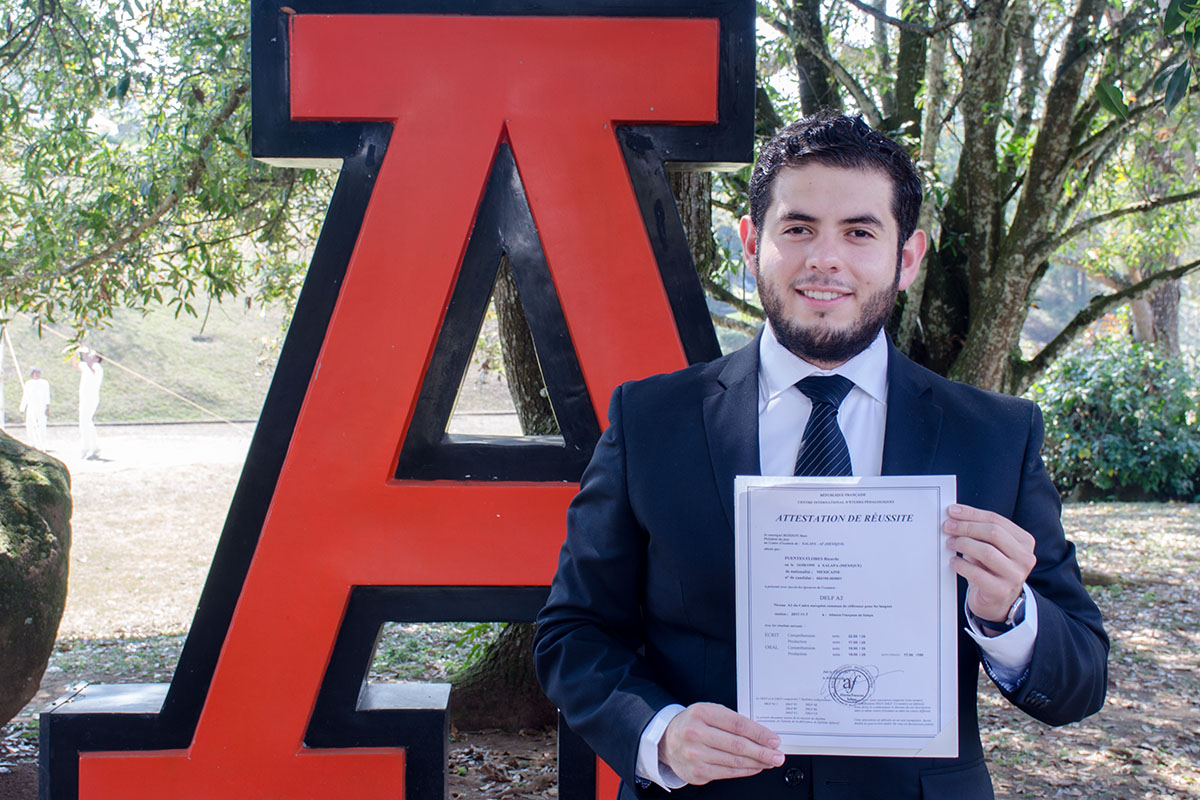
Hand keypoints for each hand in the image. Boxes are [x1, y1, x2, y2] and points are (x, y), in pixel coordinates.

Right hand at [658, 702, 783, 784]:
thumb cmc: (692, 724)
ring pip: (734, 761)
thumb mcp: (708, 713)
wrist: (666, 741)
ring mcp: (694, 755)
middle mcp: (695, 734)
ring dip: (757, 763)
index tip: (773, 740)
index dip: (759, 734)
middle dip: (762, 752)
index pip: (737, 724)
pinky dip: (744, 771)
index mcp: (701, 713)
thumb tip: (761, 735)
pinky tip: (754, 767)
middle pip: (738, 745)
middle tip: (777, 755)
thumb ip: (731, 721)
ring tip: (770, 761)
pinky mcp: (696, 772)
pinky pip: (727, 773)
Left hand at [944, 504, 1035, 624]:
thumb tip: (954, 515)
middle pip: (993, 533)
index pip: (996, 520)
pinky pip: (978, 574)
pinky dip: (962, 565)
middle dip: (966, 527)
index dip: (972, 514)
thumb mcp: (990, 546)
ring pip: (987, 552)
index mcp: (1024, 542)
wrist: (997, 601)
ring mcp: (1015, 576)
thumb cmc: (991, 569)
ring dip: (964, 544)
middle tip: (948, 527)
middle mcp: (1024, 558)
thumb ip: (979, 530)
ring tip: (950, 543)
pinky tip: (954, 561)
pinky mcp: (1001, 591)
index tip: (952, 511)